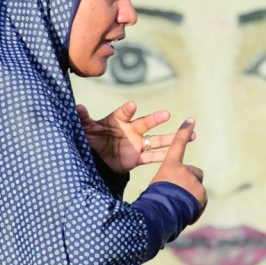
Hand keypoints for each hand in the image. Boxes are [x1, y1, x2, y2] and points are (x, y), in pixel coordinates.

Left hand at [76, 101, 196, 173]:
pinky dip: (164, 156)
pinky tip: (178, 154)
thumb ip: (84, 119)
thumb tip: (76, 108)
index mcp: (118, 121)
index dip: (127, 110)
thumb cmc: (92, 138)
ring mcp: (136, 144)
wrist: (97, 158)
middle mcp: (131, 130)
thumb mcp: (86, 130)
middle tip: (166, 114)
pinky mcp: (137, 158)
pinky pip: (152, 157)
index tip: (132, 106)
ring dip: (170, 138)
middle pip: (145, 124)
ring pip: (156, 140)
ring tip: (189, 134)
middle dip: (155, 119)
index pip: (123, 113)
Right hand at [152, 119, 206, 217]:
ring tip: (179, 205)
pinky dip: (195, 207)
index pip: (177, 144)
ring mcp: (194, 181)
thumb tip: (177, 189)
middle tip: (177, 195)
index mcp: (170, 166)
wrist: (160, 215)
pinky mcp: (202, 193)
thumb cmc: (153, 202)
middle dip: (189, 182)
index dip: (184, 132)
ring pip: (197, 187)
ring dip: (191, 196)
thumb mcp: (157, 186)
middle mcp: (184, 170)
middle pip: (193, 173)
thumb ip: (169, 182)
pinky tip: (185, 212)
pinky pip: (201, 200)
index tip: (191, 120)